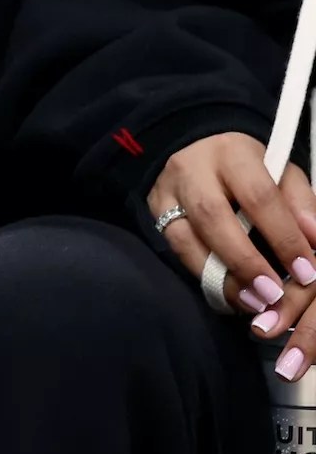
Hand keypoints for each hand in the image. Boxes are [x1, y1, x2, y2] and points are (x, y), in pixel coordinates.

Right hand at [149, 133, 315, 325]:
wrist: (196, 150)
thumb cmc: (250, 168)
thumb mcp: (282, 173)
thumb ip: (301, 204)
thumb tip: (315, 240)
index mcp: (232, 153)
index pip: (259, 196)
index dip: (284, 237)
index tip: (307, 273)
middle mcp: (193, 169)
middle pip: (213, 216)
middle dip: (246, 261)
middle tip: (273, 294)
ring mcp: (167, 191)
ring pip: (186, 238)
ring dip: (221, 277)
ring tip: (252, 303)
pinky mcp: (154, 211)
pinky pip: (175, 250)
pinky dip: (203, 276)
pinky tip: (229, 295)